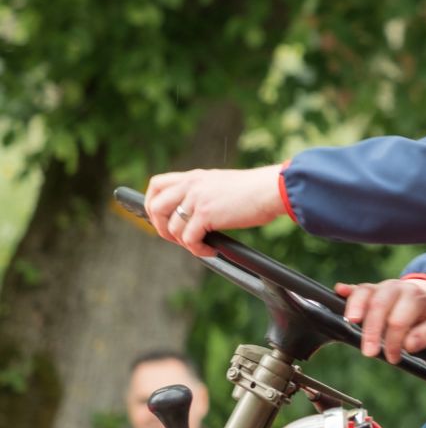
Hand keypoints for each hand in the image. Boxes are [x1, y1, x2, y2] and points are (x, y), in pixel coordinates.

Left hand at [144, 165, 286, 257]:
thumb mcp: (222, 185)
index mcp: (195, 176)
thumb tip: (196, 216)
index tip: (161, 219)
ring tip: (201, 246)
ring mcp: (197, 198)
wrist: (273, 189)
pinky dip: (198, 250)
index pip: (156, 184)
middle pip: (155, 206)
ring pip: (171, 226)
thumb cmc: (256, 191)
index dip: (151, 204)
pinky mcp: (206, 214)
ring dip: (182, 242)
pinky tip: (212, 250)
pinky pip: (189, 239)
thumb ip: (204, 194)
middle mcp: (192, 185)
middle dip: (160, 227)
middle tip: (178, 238)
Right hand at [336, 278, 425, 362]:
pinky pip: (356, 288)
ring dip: (355, 307)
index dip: (394, 341)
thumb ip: (425, 335)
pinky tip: (339, 291)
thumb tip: (409, 345)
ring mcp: (380, 287)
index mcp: (414, 297)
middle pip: (380, 304)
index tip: (393, 358)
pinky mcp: (368, 289)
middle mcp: (395, 288)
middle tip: (369, 352)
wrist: (425, 297)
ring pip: (365, 292)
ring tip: (350, 322)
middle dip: (372, 329)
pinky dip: (347, 290)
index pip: (399, 320)